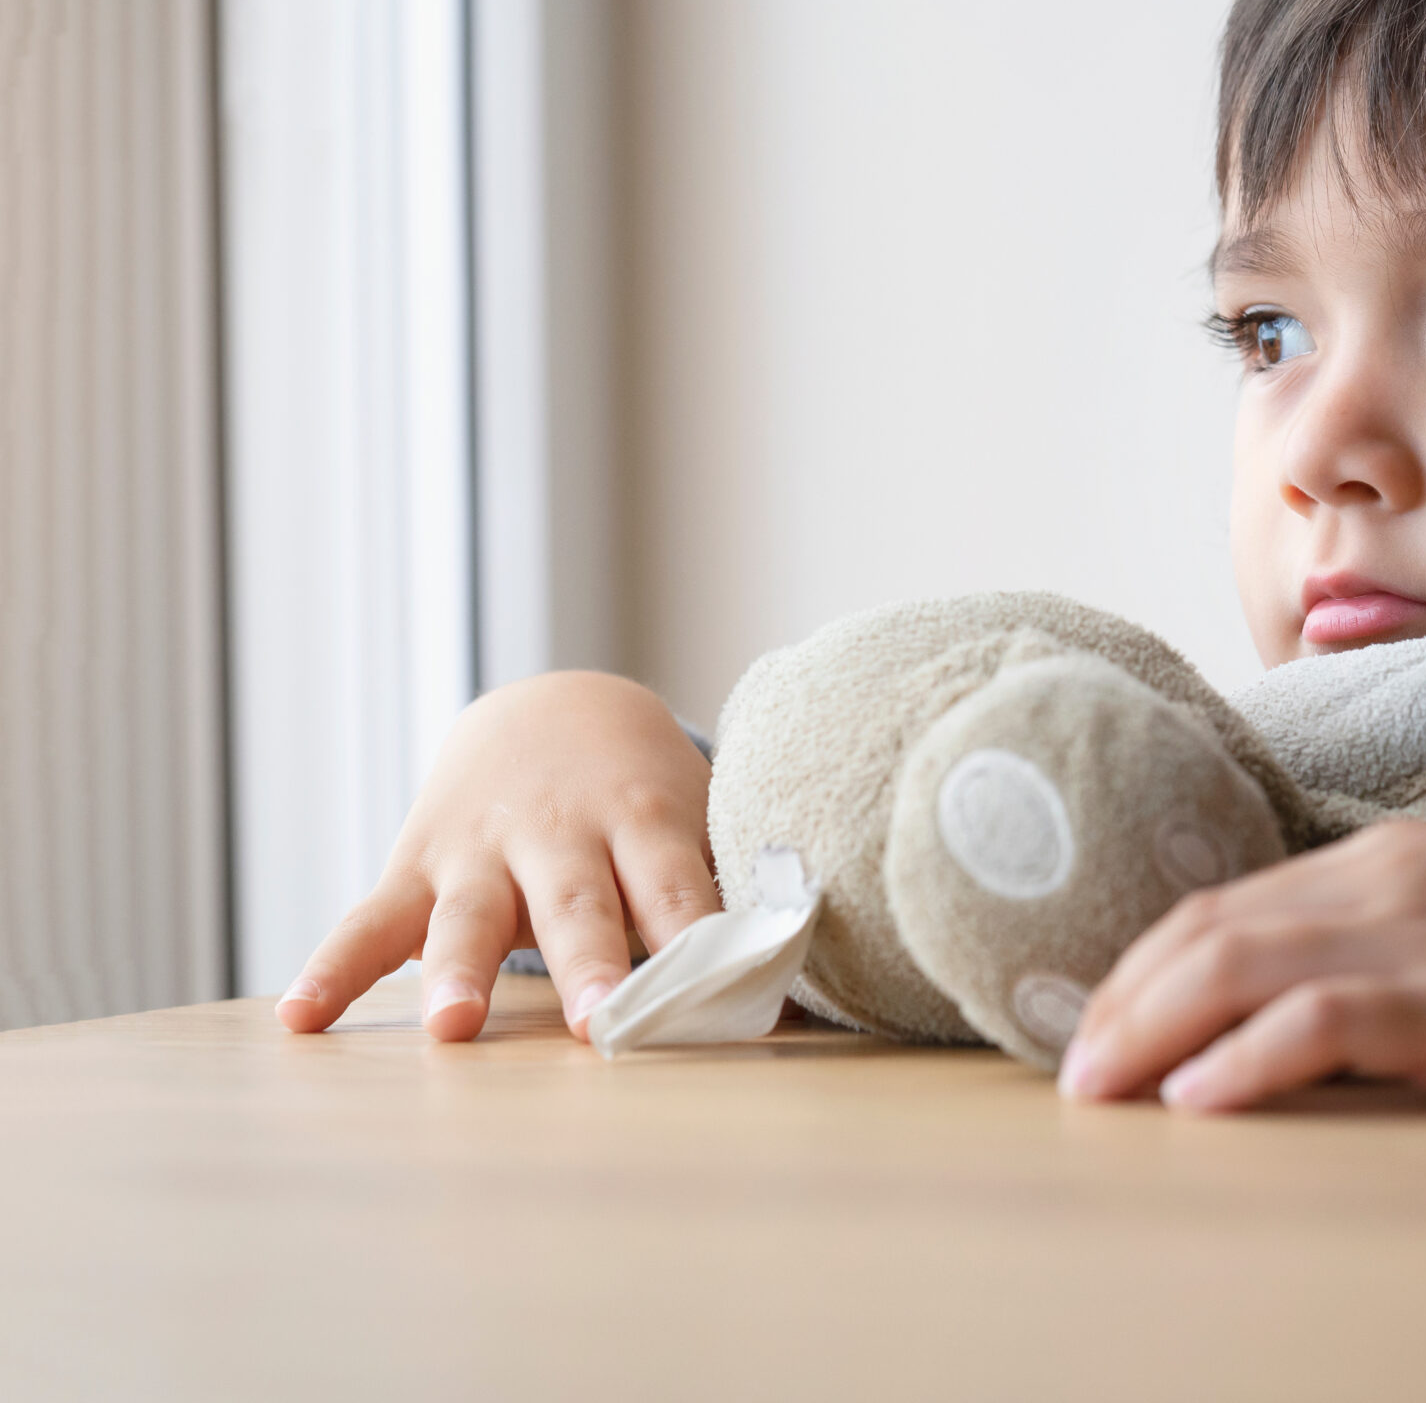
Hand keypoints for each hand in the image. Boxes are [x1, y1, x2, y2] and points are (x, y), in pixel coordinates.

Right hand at [272, 672, 719, 1042]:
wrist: (549, 711)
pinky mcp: (417, 866)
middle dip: (590, 966)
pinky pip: (368, 924)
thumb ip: (729, 898)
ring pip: (471, 915)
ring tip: (452, 1029)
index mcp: (645, 821)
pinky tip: (300, 1022)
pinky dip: (333, 969)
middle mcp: (562, 834)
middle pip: (580, 904)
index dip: (703, 939)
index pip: (680, 887)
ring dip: (460, 971)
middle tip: (602, 1027)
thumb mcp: (690, 823)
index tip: (728, 996)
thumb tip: (809, 1004)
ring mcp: (482, 850)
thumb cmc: (643, 796)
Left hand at [1057, 819, 1425, 1109]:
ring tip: (1098, 1092)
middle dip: (1124, 1000)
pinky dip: (1244, 1059)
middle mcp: (1390, 880)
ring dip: (1152, 1031)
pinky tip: (1198, 1103)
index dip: (1149, 963)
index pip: (1233, 902)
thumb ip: (1412, 940)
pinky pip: (1322, 1022)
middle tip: (1071, 1073)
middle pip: (1212, 928)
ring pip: (1241, 966)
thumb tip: (1328, 1005)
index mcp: (1396, 856)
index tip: (1103, 1021)